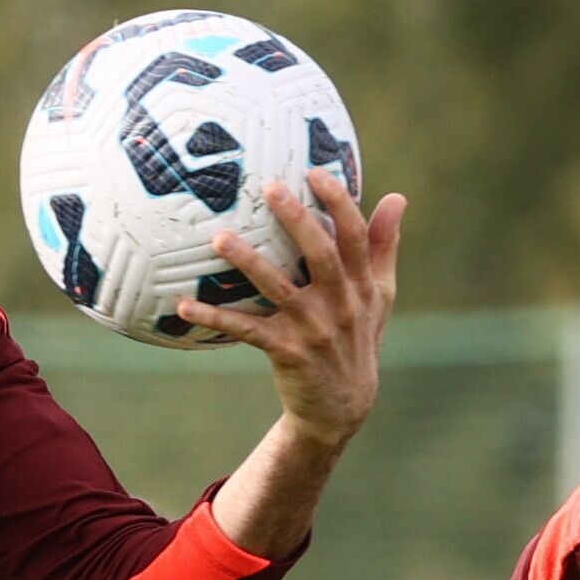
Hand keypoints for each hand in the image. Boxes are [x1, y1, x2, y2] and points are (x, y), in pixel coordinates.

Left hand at [179, 175, 401, 451]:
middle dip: (297, 219)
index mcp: (362, 285)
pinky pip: (246, 330)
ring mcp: (314, 329)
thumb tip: (396, 197)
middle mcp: (341, 304)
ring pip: (279, 288)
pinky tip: (183, 306)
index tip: (316, 171)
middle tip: (270, 187)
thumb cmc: (357, 339)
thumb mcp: (379, 296)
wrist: (343, 407)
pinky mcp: (287, 353)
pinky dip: (214, 318)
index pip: (355, 237)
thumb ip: (384, 247)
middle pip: (320, 253)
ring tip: (219, 238)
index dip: (339, 202)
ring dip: (248, 262)